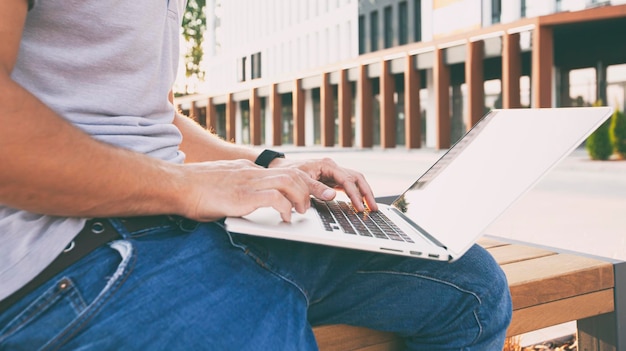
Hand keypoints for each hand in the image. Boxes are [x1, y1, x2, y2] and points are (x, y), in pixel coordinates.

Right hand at [179, 159, 312, 222]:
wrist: (175, 185)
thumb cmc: (193, 190)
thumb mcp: (222, 184)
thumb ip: (238, 188)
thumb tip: (245, 201)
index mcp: (248, 170)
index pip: (284, 170)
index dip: (304, 180)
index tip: (315, 191)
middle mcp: (251, 173)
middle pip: (293, 173)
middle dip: (312, 186)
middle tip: (325, 199)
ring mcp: (247, 183)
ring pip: (288, 182)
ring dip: (301, 197)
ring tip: (302, 211)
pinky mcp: (242, 197)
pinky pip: (273, 198)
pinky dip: (284, 208)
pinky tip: (285, 219)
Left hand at [268, 157, 377, 211]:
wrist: (280, 169)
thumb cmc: (289, 173)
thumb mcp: (301, 180)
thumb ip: (317, 188)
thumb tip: (333, 196)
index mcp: (327, 165)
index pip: (347, 180)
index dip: (355, 195)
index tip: (359, 207)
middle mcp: (333, 167)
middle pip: (357, 178)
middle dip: (366, 193)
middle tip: (373, 208)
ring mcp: (333, 172)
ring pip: (355, 181)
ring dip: (364, 193)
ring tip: (370, 207)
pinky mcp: (332, 178)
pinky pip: (348, 185)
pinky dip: (355, 194)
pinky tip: (359, 203)